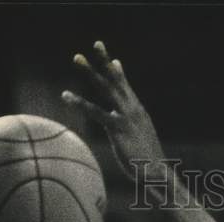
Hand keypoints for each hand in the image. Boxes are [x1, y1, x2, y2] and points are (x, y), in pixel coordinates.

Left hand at [62, 41, 166, 185]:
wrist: (158, 174)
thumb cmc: (149, 163)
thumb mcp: (143, 143)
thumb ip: (135, 132)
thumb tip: (133, 127)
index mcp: (139, 113)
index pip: (127, 88)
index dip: (118, 73)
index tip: (112, 58)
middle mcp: (134, 110)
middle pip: (117, 81)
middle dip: (105, 62)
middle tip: (96, 44)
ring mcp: (126, 117)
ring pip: (106, 88)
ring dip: (91, 71)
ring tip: (77, 57)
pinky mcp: (117, 128)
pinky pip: (95, 112)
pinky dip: (79, 103)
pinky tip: (65, 96)